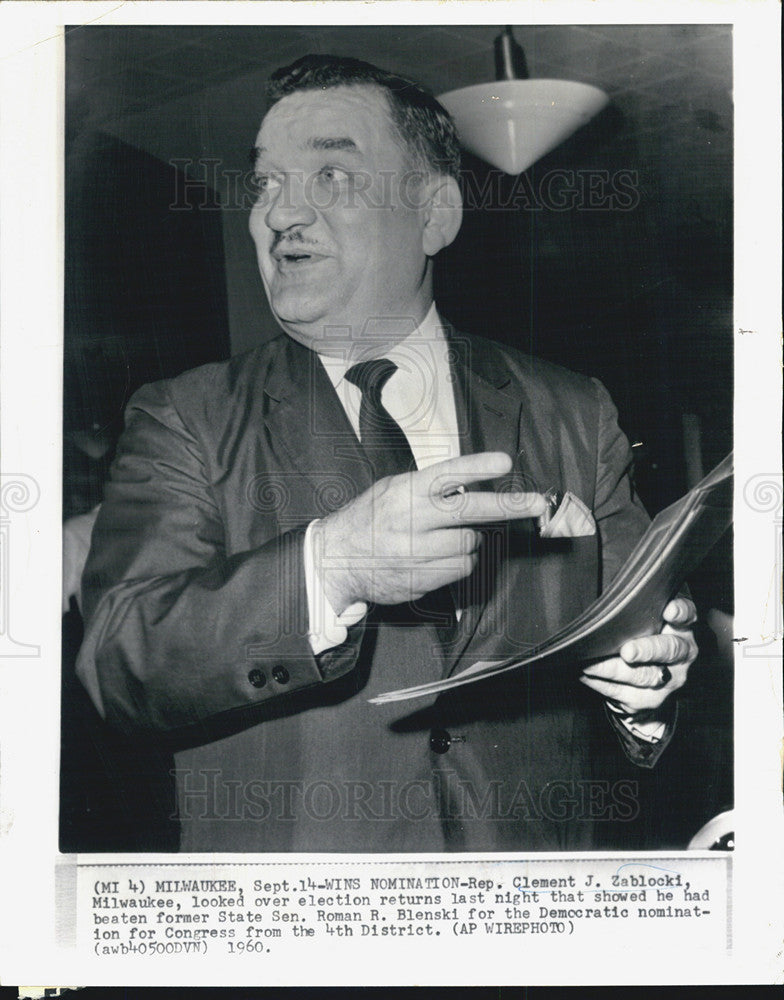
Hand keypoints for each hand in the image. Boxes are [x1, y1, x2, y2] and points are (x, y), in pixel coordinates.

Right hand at [313, 452, 545, 612]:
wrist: (335, 561)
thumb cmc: (370, 520)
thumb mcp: (392, 491)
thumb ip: (428, 487)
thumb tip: (472, 486)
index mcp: (405, 491)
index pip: (447, 475)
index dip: (477, 467)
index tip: (504, 462)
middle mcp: (411, 520)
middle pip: (470, 511)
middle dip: (508, 506)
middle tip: (536, 503)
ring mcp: (415, 552)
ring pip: (470, 544)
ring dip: (472, 541)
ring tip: (454, 537)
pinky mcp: (419, 579)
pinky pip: (460, 569)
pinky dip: (462, 563)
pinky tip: (444, 557)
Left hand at [579, 597, 697, 714]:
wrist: (646, 678)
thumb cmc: (641, 635)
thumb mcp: (645, 618)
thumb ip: (636, 607)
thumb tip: (607, 598)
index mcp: (681, 628)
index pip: (687, 615)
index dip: (680, 612)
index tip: (669, 610)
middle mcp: (681, 654)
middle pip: (669, 650)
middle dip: (647, 650)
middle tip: (627, 651)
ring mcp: (668, 680)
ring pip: (643, 676)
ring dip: (614, 670)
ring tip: (591, 664)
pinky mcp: (649, 699)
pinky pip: (623, 692)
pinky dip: (601, 683)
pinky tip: (585, 674)